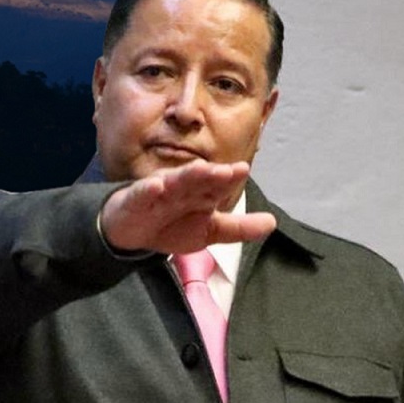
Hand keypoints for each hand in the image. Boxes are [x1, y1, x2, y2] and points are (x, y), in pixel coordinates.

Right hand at [100, 160, 276, 253]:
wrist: (131, 233)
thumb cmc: (172, 225)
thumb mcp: (209, 231)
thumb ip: (239, 228)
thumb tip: (273, 222)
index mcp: (201, 193)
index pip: (218, 185)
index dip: (229, 178)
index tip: (242, 170)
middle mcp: (183, 188)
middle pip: (199, 179)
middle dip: (211, 174)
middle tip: (227, 170)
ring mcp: (159, 192)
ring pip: (174, 181)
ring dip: (186, 175)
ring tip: (200, 169)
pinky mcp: (136, 200)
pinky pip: (142, 194)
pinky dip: (148, 189)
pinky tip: (156, 186)